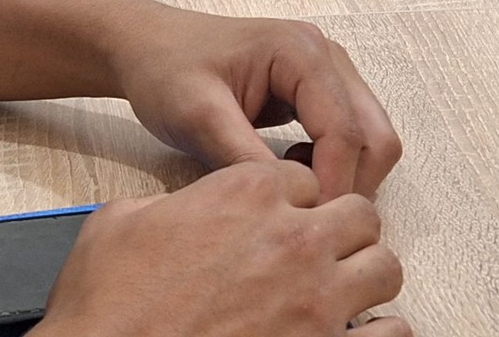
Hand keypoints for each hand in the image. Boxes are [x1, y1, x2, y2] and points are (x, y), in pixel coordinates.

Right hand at [33, 161, 406, 336]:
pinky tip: (357, 335)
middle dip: (340, 231)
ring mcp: (316, 300)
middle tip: (318, 253)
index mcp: (247, 194)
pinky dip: (380, 333)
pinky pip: (390, 334)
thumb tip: (177, 212)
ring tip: (339, 294)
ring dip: (364, 277)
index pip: (303, 178)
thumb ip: (168, 206)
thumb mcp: (119, 225)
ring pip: (384, 267)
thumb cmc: (108, 309)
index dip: (291, 201)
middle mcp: (293, 239)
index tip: (280, 220)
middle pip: (359, 213)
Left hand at [104, 3, 400, 198]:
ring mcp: (329, 72)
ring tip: (295, 193)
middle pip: (375, 136)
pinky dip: (334, 166)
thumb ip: (245, 158)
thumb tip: (291, 205)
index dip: (333, 185)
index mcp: (301, 52)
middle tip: (305, 219)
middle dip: (350, 185)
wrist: (148, 46)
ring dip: (345, 177)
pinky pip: (351, 137)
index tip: (305, 225)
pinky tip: (291, 173)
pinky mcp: (321, 90)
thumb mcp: (198, 117)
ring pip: (370, 140)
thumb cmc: (166, 72)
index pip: (344, 131)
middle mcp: (328, 56)